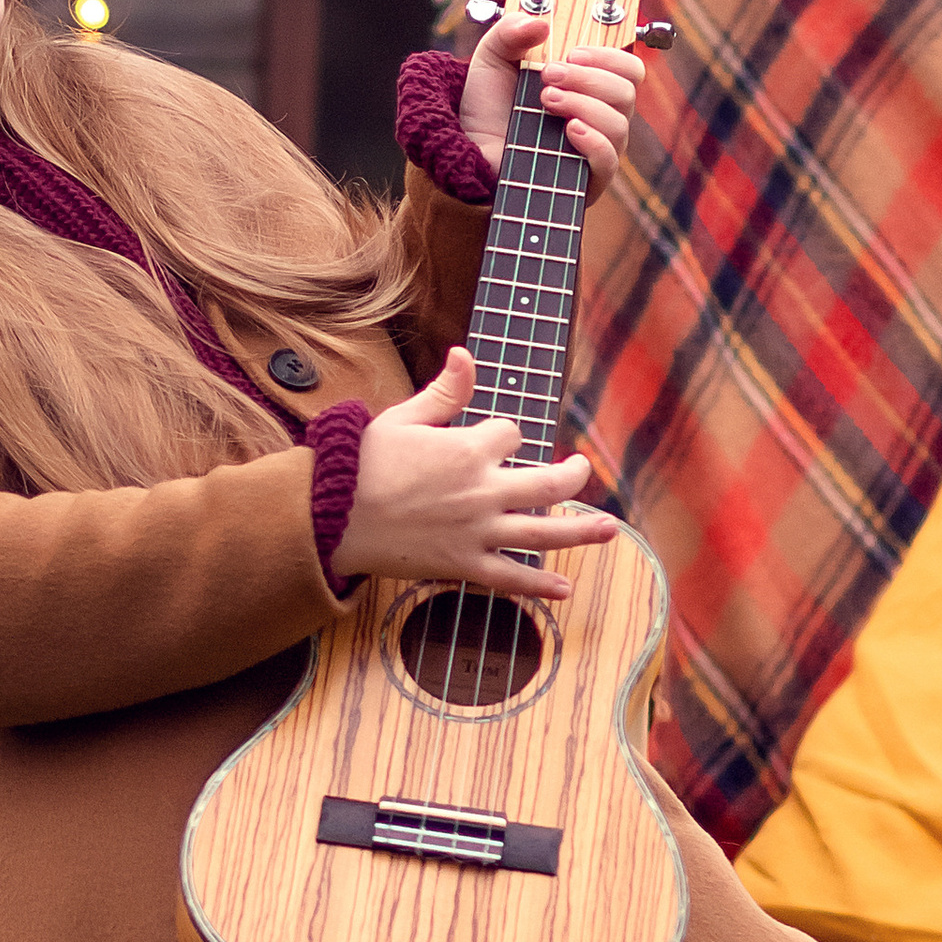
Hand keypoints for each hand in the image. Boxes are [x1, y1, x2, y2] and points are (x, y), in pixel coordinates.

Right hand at [331, 348, 617, 598]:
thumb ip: (443, 392)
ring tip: (611, 528)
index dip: (503, 434)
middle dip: (573, 475)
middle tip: (581, 470)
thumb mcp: (403, 417)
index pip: (511, 434)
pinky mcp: (463, 565)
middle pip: (549, 483)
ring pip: (544, 533)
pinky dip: (540, 585)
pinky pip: (510, 578)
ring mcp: (477, 531)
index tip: (488, 440)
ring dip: (582, 531)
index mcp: (469, 448)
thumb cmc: (361, 462)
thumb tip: (465, 354)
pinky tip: (565, 588)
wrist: (330, 514)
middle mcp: (483, 490)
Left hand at [458, 4, 647, 195]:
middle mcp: (600, 117)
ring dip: (584, 104)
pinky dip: (594, 141)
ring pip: (619, 124)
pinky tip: (570, 130)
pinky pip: (609, 160)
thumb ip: (511, 31)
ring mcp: (596, 150)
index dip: (609, 55)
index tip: (572, 52)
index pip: (627, 68)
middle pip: (626, 92)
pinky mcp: (586, 181)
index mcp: (589, 86)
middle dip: (589, 78)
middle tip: (549, 76)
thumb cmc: (488, 108)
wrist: (469, 152)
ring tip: (546, 100)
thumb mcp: (493, 59)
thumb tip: (540, 21)